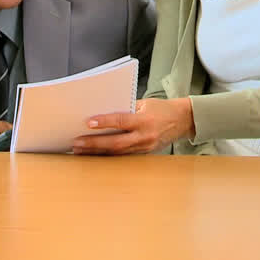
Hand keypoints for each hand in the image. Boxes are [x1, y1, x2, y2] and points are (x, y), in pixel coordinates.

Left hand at [72, 97, 193, 154]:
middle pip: (116, 142)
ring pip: (117, 152)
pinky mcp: (144, 154)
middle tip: (77, 143)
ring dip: (97, 152)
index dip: (104, 122)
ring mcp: (145, 147)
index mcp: (145, 121)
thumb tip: (102, 111)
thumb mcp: (145, 103)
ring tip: (80, 150)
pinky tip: (95, 154)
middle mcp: (145, 136)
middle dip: (94, 143)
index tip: (88, 122)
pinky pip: (123, 155)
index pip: (121, 121)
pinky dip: (108, 154)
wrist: (183, 121)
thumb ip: (126, 108)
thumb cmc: (162, 109)